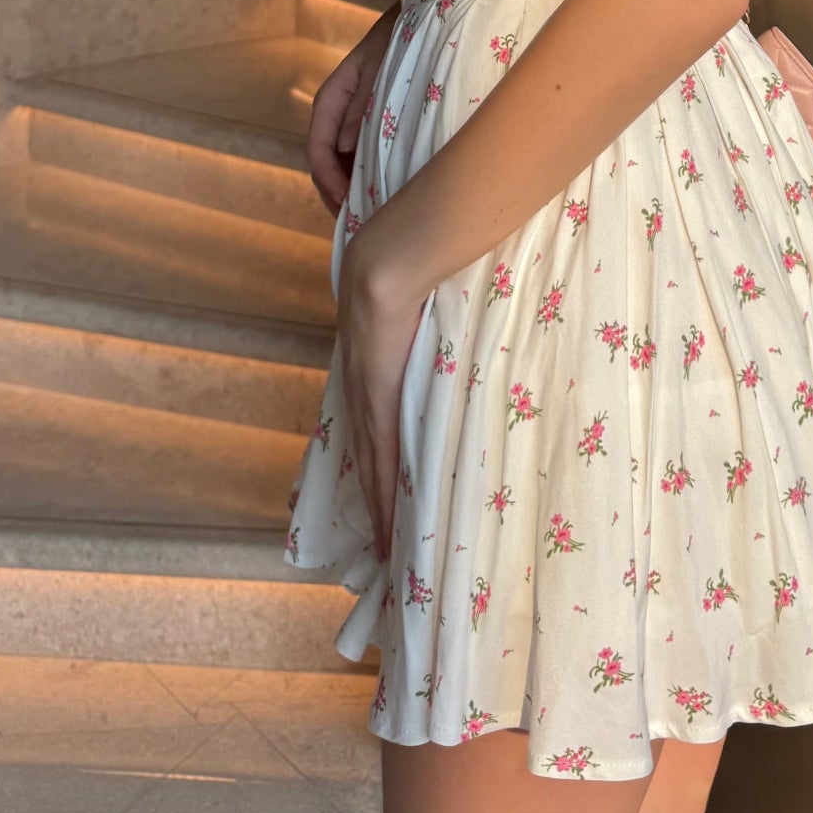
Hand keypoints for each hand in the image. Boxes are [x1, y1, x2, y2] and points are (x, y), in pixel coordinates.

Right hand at [306, 5, 399, 216]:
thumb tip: (345, 147)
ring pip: (340, 166)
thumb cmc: (400, 40)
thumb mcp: (381, 68)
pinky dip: (363, 179)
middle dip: (336, 197)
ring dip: (349, 192)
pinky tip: (381, 196)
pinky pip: (358, 158)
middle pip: (324, 165)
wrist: (422, 20)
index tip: (346, 203)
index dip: (327, 182)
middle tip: (358, 226)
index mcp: (330, 99)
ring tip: (369, 220)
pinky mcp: (368, 126)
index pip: (317, 150)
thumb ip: (361, 104)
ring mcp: (351, 121)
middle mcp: (335, 114)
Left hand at [333, 232, 425, 560]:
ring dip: (380, 512)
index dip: (374, 464)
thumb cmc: (409, 269)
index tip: (378, 496)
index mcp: (368, 366)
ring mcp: (366, 401)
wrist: (390, 260)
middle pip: (366, 460)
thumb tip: (453, 320)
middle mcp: (359, 390)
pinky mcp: (379, 407)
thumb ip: (430, 322)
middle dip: (373, 502)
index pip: (370, 428)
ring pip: (372, 472)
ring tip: (388, 551)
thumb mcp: (419, 303)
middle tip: (382, 544)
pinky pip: (382, 465)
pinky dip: (385, 503)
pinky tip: (390, 533)